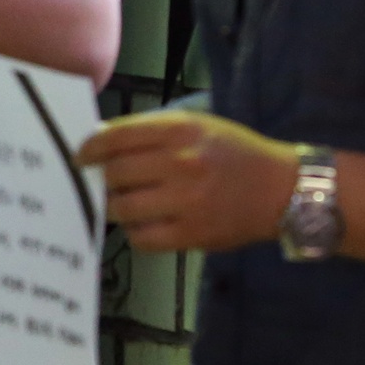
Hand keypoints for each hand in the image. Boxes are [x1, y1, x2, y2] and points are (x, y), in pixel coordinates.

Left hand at [79, 111, 298, 254]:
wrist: (284, 189)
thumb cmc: (235, 154)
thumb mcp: (198, 127)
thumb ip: (152, 132)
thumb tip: (101, 143)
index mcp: (180, 131)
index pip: (115, 137)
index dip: (90, 149)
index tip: (80, 158)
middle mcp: (181, 163)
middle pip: (114, 174)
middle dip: (103, 180)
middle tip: (105, 185)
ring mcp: (187, 200)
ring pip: (122, 208)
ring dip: (116, 208)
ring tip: (124, 204)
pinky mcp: (193, 233)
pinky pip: (142, 238)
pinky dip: (136, 232)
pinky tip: (145, 224)